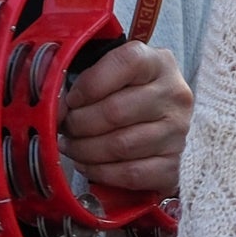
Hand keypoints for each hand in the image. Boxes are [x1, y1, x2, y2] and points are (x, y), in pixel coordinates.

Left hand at [59, 41, 189, 192]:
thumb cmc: (128, 94)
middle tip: (64, 128)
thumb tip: (57, 105)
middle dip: (79, 123)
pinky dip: (101, 172)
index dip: (90, 83)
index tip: (71, 99)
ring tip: (71, 146)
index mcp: (159, 63)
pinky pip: (130, 173)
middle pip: (116, 111)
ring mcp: (178, 132)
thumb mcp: (114, 73)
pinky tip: (88, 164)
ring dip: (85, 150)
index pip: (126, 63)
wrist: (160, 124)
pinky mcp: (174, 164)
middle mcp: (175, 95)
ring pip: (120, 145)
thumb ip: (87, 78)